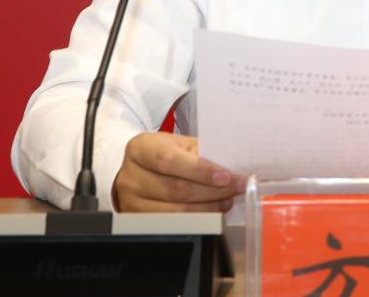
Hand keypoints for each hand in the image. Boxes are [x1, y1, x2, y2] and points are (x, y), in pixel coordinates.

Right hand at [112, 132, 245, 211]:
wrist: (138, 170)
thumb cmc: (162, 153)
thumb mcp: (177, 144)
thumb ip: (200, 151)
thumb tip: (230, 164)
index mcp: (140, 149)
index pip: (170, 161)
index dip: (200, 170)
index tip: (226, 176)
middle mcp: (131, 176)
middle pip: (175, 189)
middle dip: (212, 191)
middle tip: (237, 188)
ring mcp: (131, 202)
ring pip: (176, 211)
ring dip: (208, 207)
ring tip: (228, 200)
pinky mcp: (137, 221)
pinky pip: (173, 224)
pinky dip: (197, 218)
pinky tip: (212, 211)